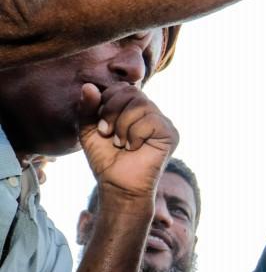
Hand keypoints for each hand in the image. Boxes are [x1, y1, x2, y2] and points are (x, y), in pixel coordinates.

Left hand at [78, 83, 177, 199]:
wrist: (118, 185)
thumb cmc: (106, 160)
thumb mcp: (89, 130)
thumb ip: (88, 108)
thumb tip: (89, 86)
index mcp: (134, 110)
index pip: (123, 88)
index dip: (107, 101)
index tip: (100, 124)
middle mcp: (151, 113)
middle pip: (132, 92)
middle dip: (112, 111)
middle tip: (107, 133)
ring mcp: (163, 122)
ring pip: (141, 105)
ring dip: (123, 126)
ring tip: (121, 143)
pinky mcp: (171, 134)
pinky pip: (151, 121)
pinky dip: (135, 135)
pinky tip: (134, 148)